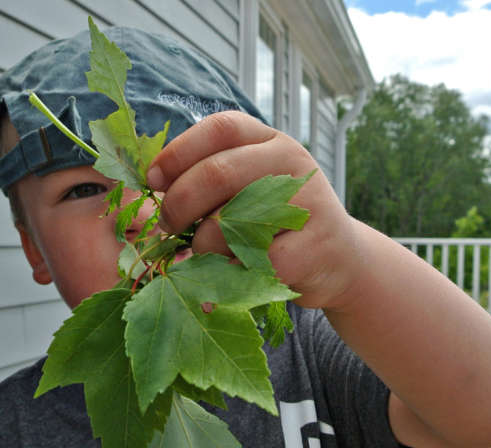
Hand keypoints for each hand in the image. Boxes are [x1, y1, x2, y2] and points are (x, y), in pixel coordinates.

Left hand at [146, 111, 362, 310]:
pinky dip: (229, 274)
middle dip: (179, 203)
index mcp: (270, 141)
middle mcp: (292, 163)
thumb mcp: (250, 188)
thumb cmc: (278, 223)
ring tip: (201, 254)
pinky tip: (228, 275)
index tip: (153, 181)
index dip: (178, 153)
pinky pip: (252, 263)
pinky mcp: (314, 247)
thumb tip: (150, 188)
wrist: (340, 259)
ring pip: (230, 223)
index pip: (219, 129)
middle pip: (218, 173)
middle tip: (167, 225)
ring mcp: (308, 203)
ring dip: (201, 245)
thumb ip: (210, 179)